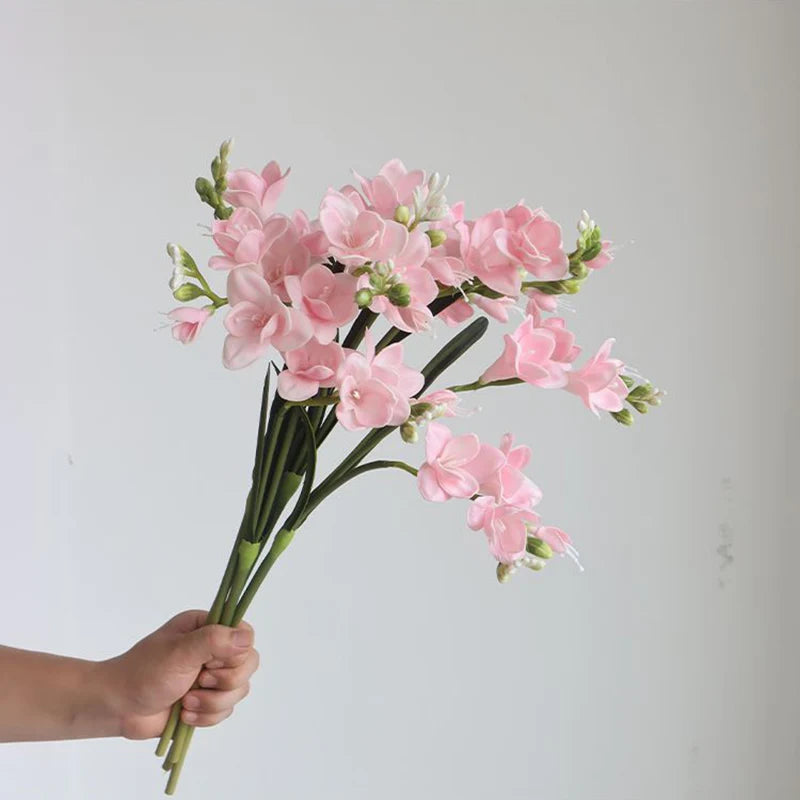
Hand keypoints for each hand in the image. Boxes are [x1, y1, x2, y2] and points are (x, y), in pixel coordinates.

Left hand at [100, 610, 259, 739]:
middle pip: (248, 665)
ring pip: (239, 690)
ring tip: (186, 702)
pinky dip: (206, 716)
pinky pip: (226, 710)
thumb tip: (246, 638)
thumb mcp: (180, 652)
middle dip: (224, 682)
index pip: (245, 635)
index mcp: (206, 627)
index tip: (210, 661)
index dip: (235, 653)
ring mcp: (211, 676)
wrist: (118, 708)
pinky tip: (185, 714)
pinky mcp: (207, 701)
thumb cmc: (143, 673)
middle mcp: (213, 649)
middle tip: (199, 681)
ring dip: (212, 702)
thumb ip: (215, 641)